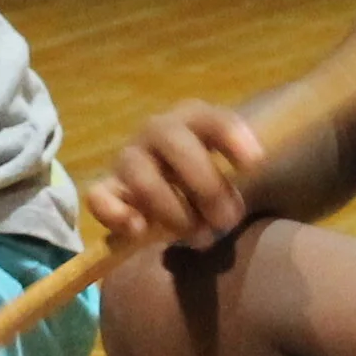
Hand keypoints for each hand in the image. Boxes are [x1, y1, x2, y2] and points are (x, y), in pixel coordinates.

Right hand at [85, 102, 265, 246]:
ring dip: (170, 207)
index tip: (256, 163)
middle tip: (227, 221)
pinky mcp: (109, 189)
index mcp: (194, 119)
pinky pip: (99, 195)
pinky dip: (115, 212)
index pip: (212, 118)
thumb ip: (247, 184)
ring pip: (139, 172)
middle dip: (204, 185)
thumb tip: (245, 209)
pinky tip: (140, 230)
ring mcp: (130, 159)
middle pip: (174, 142)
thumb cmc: (219, 184)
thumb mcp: (241, 176)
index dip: (231, 136)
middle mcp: (158, 131)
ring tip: (196, 237)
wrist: (182, 197)